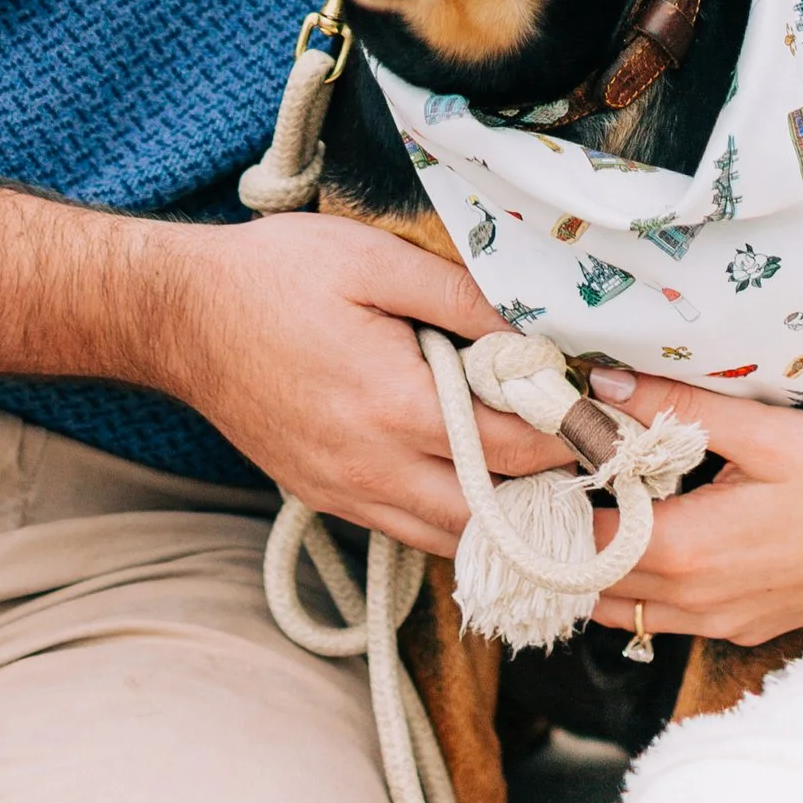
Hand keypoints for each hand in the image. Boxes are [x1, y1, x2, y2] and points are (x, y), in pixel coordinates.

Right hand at [141, 211, 568, 551]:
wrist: (179, 318)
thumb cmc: (276, 276)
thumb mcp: (375, 262)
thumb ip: (460, 296)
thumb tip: (534, 329)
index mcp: (396, 407)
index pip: (517, 444)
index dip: (578, 435)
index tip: (622, 422)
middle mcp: (374, 469)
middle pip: (495, 516)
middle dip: (559, 500)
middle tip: (607, 473)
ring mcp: (345, 493)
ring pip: (452, 540)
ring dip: (510, 522)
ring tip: (562, 491)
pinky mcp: (325, 498)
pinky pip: (408, 531)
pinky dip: (456, 523)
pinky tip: (484, 494)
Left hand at [581, 368, 802, 648]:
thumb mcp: (757, 428)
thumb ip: (673, 407)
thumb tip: (602, 385)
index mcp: (688, 549)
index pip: (583, 544)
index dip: (556, 509)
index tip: (546, 470)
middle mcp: (697, 600)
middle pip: (594, 588)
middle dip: (567, 544)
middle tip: (558, 493)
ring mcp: (724, 621)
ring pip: (630, 613)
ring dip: (604, 573)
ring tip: (599, 517)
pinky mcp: (749, 627)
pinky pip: (674, 620)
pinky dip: (648, 591)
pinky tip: (661, 544)